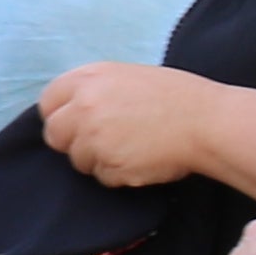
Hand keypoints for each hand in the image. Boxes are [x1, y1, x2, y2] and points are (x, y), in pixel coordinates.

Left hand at [40, 61, 236, 194]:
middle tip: (103, 140)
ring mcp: (94, 138)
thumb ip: (95, 90)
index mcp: (89, 77)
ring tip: (133, 146)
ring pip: (78, 160)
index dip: (61, 115)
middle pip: (55, 135)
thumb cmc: (177, 97)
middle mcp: (84, 106)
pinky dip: (119, 174)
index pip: (48, 102)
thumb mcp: (128, 77)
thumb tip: (72, 110)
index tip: (74, 123)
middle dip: (74, 141)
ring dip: (99, 159)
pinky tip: (143, 158)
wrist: (208, 122)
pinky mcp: (109, 165)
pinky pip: (103, 177)